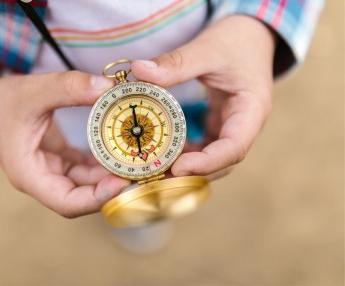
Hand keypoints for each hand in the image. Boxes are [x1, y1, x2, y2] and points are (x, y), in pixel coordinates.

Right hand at [0, 59, 129, 216]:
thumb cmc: (2, 100)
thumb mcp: (33, 90)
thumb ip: (69, 87)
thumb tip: (108, 87)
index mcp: (29, 174)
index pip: (67, 202)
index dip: (97, 198)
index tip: (122, 181)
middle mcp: (42, 179)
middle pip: (82, 197)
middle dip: (112, 187)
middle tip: (141, 170)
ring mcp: (52, 172)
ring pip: (87, 184)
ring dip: (111, 174)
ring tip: (137, 160)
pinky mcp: (59, 162)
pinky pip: (86, 169)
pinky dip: (103, 162)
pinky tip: (121, 150)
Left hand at [132, 15, 275, 179]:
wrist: (250, 36)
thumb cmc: (237, 40)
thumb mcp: (208, 48)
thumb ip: (176, 63)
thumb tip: (140, 71)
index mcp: (252, 110)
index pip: (234, 148)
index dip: (206, 163)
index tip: (177, 167)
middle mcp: (244, 126)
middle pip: (221, 162)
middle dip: (192, 174)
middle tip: (157, 177)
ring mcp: (232, 128)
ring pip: (211, 159)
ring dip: (186, 169)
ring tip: (155, 171)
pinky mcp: (219, 126)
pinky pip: (203, 148)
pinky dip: (185, 155)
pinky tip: (163, 154)